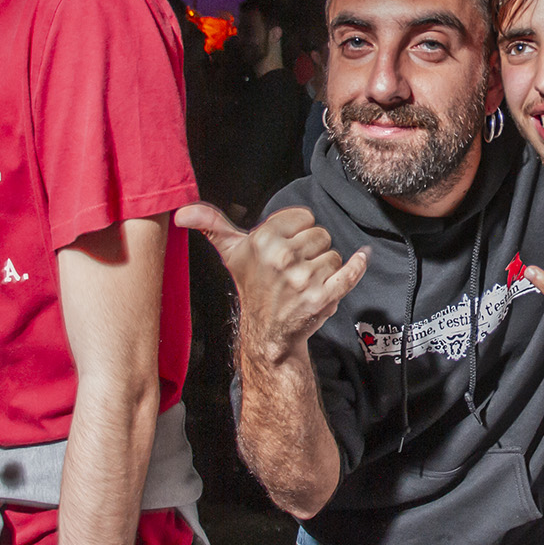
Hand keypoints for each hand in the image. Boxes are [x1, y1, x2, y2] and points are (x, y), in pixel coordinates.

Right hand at [176, 203, 366, 364]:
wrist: (268, 333)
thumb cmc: (254, 287)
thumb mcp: (231, 253)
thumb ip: (212, 225)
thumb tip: (182, 211)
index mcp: (262, 240)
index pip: (305, 217)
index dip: (299, 232)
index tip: (285, 249)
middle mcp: (281, 257)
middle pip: (322, 235)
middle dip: (312, 252)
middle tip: (294, 270)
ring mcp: (302, 279)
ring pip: (334, 255)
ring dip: (325, 268)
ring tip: (305, 282)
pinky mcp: (322, 297)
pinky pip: (350, 272)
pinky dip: (358, 265)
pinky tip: (361, 258)